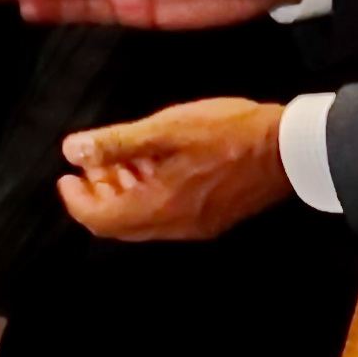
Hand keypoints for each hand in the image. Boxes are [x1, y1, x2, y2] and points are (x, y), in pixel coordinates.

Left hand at [57, 97, 294, 241]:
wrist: (291, 149)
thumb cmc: (227, 132)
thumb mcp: (167, 128)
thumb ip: (117, 143)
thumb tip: (71, 151)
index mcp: (159, 208)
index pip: (100, 220)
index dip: (76, 200)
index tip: (66, 176)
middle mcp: (174, 227)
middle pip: (119, 226)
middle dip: (97, 197)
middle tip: (88, 168)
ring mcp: (195, 226)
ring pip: (142, 221)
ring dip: (122, 194)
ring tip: (117, 161)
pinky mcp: (213, 218)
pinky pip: (166, 216)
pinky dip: (147, 195)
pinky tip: (151, 165)